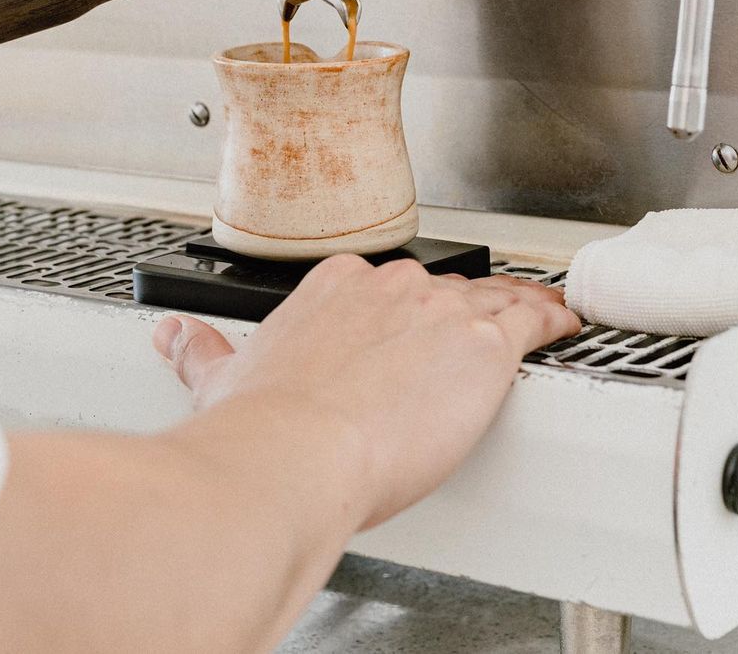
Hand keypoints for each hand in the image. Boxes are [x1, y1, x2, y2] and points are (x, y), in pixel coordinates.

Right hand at [155, 256, 579, 530]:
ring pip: (489, 301)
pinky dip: (551, 321)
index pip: (386, 285)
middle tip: (461, 345)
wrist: (292, 453)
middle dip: (450, 317)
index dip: (406, 309)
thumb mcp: (224, 374)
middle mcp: (389, 287)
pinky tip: (563, 325)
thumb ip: (201, 350)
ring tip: (532, 321)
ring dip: (511, 312)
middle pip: (440, 291)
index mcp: (335, 286)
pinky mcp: (481, 348)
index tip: (408, 327)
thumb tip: (174, 337)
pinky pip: (531, 322)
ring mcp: (438, 312)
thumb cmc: (263, 424)